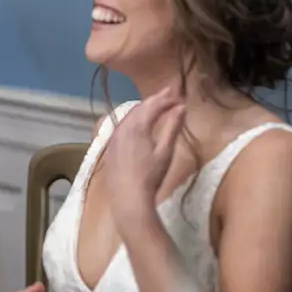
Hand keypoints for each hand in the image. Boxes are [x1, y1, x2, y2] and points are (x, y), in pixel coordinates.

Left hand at [98, 87, 184, 233]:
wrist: (128, 198)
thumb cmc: (150, 177)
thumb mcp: (166, 152)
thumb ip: (172, 127)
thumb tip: (181, 107)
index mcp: (137, 126)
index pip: (153, 105)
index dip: (167, 98)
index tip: (179, 95)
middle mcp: (122, 127)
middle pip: (140, 107)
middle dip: (155, 99)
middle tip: (169, 93)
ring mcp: (114, 137)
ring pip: (129, 115)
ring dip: (143, 108)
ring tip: (156, 105)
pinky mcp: (110, 147)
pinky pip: (122, 125)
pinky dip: (134, 119)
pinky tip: (138, 123)